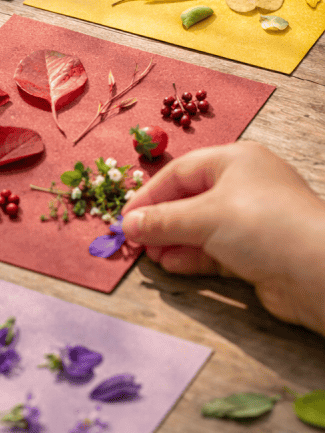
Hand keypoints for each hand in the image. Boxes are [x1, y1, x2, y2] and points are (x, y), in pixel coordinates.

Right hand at [121, 142, 324, 335]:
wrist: (317, 271)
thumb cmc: (264, 225)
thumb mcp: (204, 217)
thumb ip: (163, 221)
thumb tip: (129, 225)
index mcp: (236, 160)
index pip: (181, 172)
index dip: (150, 194)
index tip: (125, 216)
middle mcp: (245, 185)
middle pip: (190, 199)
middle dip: (160, 220)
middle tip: (134, 239)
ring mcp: (252, 220)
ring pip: (200, 227)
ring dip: (173, 241)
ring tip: (149, 256)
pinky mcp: (256, 252)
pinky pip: (214, 250)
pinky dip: (191, 256)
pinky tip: (171, 265)